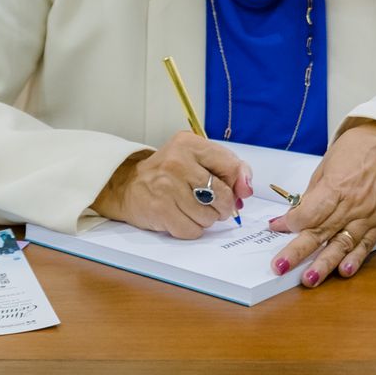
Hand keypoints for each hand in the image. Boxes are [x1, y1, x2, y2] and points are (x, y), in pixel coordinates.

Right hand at [92, 132, 252, 238]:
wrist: (129, 185)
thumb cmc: (170, 172)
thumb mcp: (197, 158)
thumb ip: (228, 167)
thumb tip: (246, 189)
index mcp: (190, 144)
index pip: (230, 166)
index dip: (239, 184)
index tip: (237, 192)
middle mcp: (177, 162)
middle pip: (222, 195)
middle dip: (224, 207)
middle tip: (214, 205)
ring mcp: (167, 186)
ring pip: (208, 216)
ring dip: (207, 219)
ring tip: (194, 210)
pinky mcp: (159, 209)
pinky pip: (192, 230)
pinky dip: (192, 229)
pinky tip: (182, 218)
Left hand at [267, 120, 375, 287]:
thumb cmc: (361, 147)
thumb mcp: (330, 162)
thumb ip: (317, 191)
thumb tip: (301, 211)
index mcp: (336, 187)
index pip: (307, 213)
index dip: (289, 223)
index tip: (276, 226)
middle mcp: (351, 205)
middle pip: (320, 232)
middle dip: (298, 252)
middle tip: (279, 267)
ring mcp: (368, 216)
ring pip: (342, 245)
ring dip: (324, 264)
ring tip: (309, 280)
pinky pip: (366, 245)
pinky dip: (355, 260)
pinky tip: (344, 272)